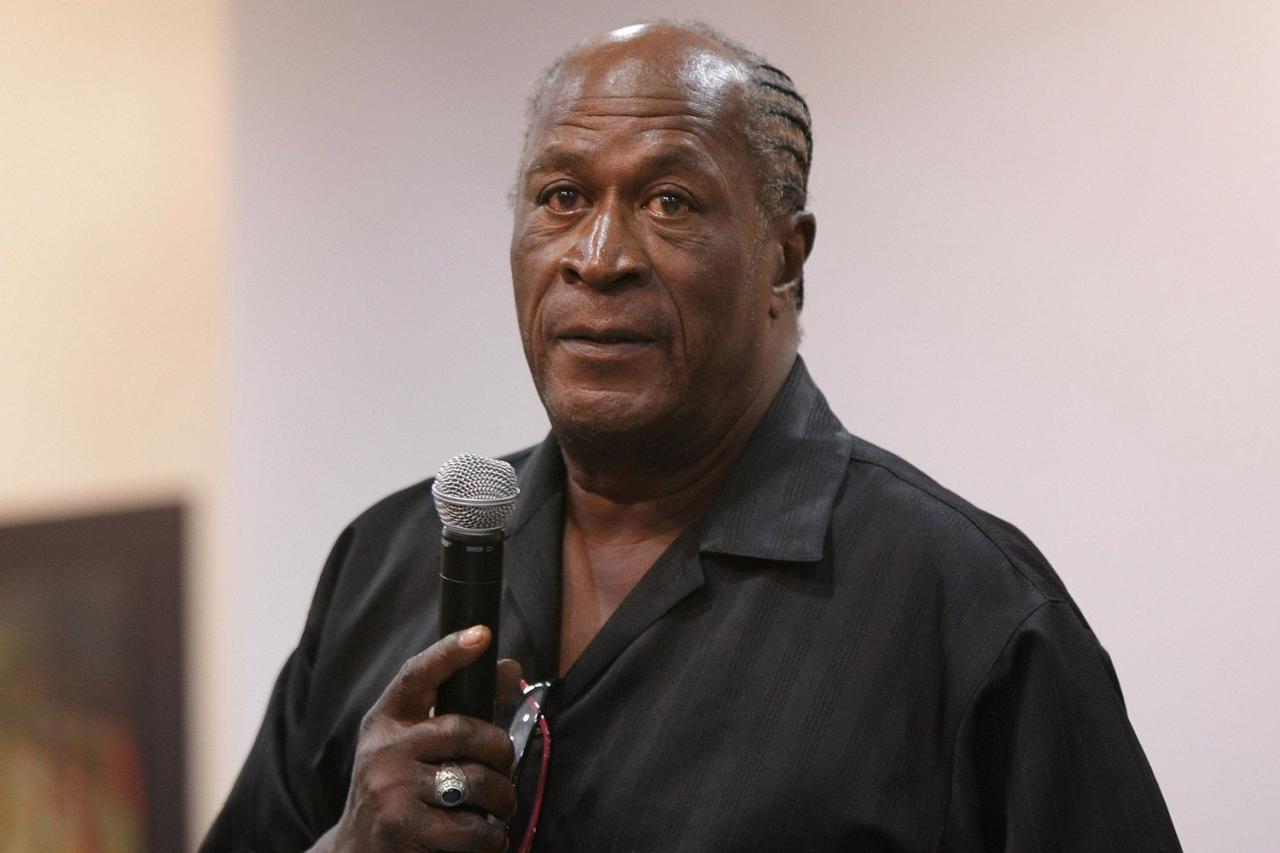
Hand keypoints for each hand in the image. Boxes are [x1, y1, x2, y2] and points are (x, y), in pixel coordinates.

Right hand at [314, 626, 521, 852]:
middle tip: (506, 766)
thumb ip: (462, 707)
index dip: (450, 652)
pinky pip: (470, 827)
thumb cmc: (399, 787)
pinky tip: (488, 837)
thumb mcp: (415, 743)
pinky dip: (491, 836)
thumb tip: (510, 667)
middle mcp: (384, 750)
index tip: (481, 634)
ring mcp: (391, 789)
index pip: (417, 675)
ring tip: (502, 805)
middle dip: (500, 750)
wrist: (356, 849)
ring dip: (503, 797)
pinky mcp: (403, 828)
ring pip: (475, 780)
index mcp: (386, 720)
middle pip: (463, 730)